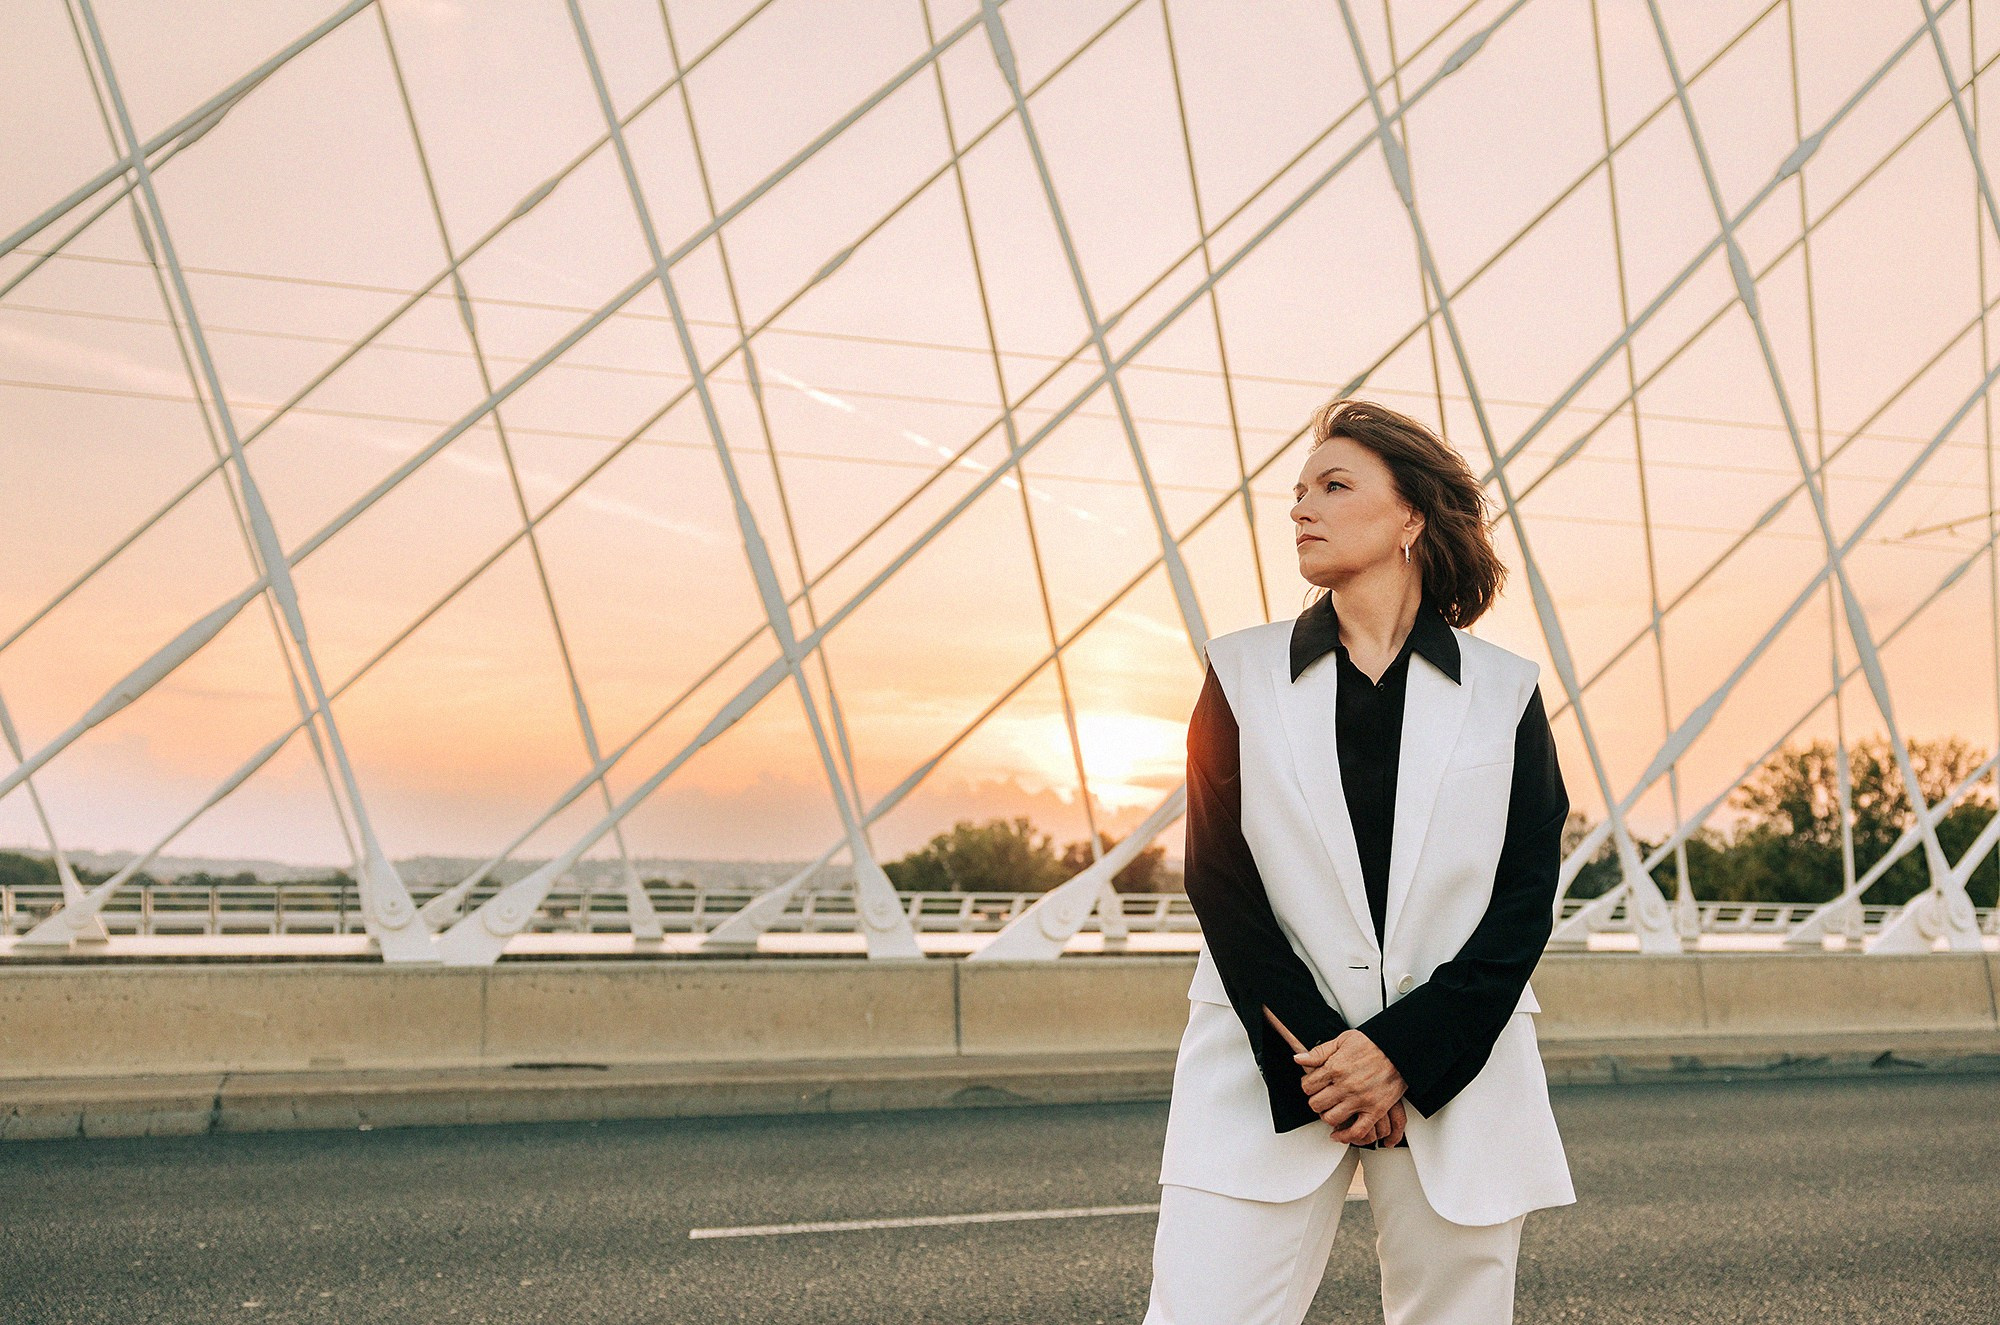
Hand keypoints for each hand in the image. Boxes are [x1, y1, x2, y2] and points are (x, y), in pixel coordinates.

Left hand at [1293, 1029, 1406, 1144]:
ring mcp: (1360, 1100)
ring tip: (1331, 1110)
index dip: (1308, 1086)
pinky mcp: (1375, 1110)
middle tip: (1322, 1098)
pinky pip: (1357, 1131)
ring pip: (1331, 1119)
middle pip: (1316, 1104)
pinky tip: (1340, 1134)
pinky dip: (1346, 1136)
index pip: (1307, 1086)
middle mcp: (1345, 1086)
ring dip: (1328, 1116)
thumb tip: (1299, 1059)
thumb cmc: (1372, 1044)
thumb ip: (1319, 1052)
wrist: (1399, 1049)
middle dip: (1316, 1101)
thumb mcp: (1342, 1040)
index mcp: (1335, 1068)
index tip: (1313, 1086)